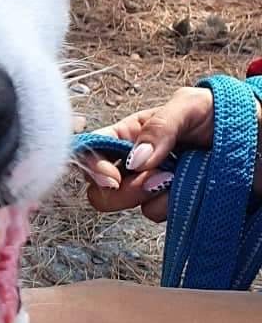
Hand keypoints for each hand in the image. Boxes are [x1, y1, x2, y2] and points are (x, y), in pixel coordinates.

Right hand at [76, 85, 259, 222]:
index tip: (112, 178)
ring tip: (185, 178)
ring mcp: (160, 186)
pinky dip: (179, 206)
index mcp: (135, 133)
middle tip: (155, 180)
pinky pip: (163, 216)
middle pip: (104, 189)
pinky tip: (197, 189)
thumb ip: (159, 128)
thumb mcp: (190, 106)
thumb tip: (135, 161)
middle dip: (123, 190)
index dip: (92, 166)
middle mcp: (141, 162)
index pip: (94, 150)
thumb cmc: (229, 113)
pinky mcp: (179, 206)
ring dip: (157, 196)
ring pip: (134, 206)